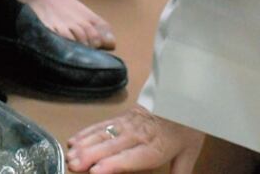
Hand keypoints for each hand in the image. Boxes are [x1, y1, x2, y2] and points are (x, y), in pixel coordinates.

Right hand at [66, 105, 203, 173]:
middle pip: (113, 146)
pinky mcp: (123, 116)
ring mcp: (129, 124)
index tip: (96, 170)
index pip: (132, 157)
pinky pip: (103, 124)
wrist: (186, 94)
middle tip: (74, 164)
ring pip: (104, 134)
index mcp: (155, 147)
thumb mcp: (189, 152)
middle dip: (92, 156)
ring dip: (85, 144)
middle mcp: (139, 135)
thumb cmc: (187, 127)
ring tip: (70, 155)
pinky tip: (74, 140)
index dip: (114, 164)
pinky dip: (87, 132)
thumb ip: (180, 172)